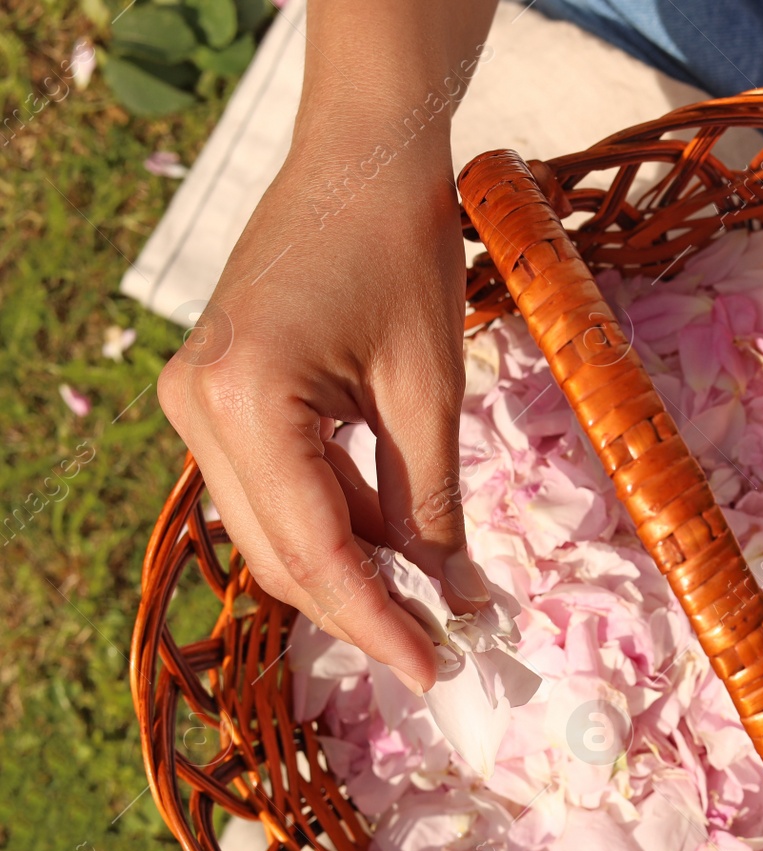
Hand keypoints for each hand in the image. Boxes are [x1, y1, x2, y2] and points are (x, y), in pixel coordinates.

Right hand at [158, 119, 483, 692]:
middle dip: (362, 606)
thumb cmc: (404, 255)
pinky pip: (273, 484)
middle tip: (440, 646)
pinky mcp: (217, 392)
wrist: (361, 157)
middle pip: (281, 550)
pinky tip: (394, 539)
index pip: (314, 549)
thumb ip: (433, 503)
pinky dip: (334, 517)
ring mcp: (197, 399)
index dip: (376, 622)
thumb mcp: (429, 390)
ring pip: (274, 526)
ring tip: (432, 597)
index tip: (432, 670)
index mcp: (245, 401)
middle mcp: (197, 407)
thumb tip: (455, 599)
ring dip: (351, 565)